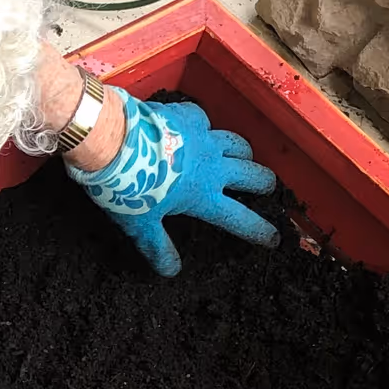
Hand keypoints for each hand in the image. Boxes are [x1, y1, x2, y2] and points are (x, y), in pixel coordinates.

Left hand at [66, 90, 277, 277]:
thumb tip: (171, 271)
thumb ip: (158, 247)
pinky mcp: (186, 116)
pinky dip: (204, 126)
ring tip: (242, 158)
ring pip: (237, 143)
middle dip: (263, 183)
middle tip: (265, 188)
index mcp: (204, 196)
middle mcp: (212, 166)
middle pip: (252, 175)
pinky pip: (204, 120)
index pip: (239, 219)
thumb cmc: (129, 187)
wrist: (114, 141)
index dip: (259, 230)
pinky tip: (198, 128)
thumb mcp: (140, 225)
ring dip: (244, 153)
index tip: (273, 238)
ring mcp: (202, 138)